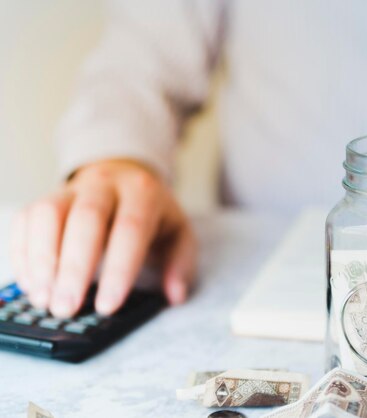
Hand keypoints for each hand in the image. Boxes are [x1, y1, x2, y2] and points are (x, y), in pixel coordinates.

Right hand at [10, 160, 196, 317]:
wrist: (125, 173)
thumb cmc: (152, 213)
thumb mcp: (179, 232)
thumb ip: (181, 263)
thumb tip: (175, 296)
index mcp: (143, 193)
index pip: (131, 228)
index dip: (118, 268)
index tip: (107, 306)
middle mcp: (106, 184)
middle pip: (86, 219)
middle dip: (74, 267)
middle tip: (66, 308)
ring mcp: (72, 188)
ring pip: (49, 213)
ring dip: (41, 259)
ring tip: (43, 299)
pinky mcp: (45, 197)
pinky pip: (26, 219)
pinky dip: (23, 253)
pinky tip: (32, 284)